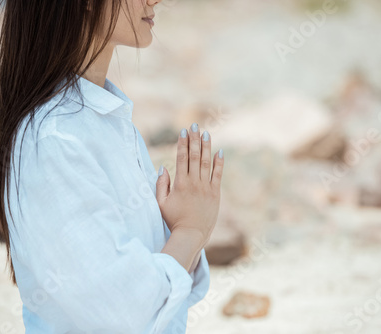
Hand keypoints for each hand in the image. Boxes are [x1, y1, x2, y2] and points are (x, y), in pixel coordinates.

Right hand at [156, 123, 223, 246]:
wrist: (191, 234)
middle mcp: (194, 182)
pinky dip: (219, 162)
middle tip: (194, 125)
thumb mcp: (161, 203)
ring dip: (206, 146)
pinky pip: (218, 175)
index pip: (182, 158)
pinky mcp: (215, 194)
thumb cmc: (173, 220)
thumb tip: (163, 168)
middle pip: (195, 156)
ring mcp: (206, 187)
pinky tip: (220, 151)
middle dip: (194, 139)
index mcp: (180, 183)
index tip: (183, 131)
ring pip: (207, 162)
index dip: (182, 143)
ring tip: (206, 133)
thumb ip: (161, 185)